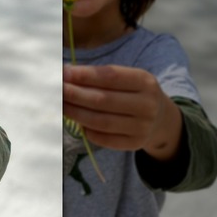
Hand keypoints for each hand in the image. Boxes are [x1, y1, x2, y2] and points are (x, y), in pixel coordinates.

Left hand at [63, 64, 181, 159]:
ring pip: (100, 121)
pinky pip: (103, 138)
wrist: (160, 119)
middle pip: (102, 100)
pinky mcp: (134, 143)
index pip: (110, 76)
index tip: (63, 73)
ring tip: (61, 105)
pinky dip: (87, 130)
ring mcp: (142, 127)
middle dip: (75, 94)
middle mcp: (146, 105)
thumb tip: (66, 73)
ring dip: (75, 113)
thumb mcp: (126, 78)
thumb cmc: (133, 93)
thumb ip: (100, 76)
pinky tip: (77, 122)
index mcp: (144, 82)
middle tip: (56, 90)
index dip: (84, 75)